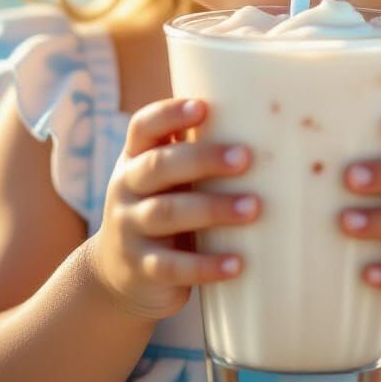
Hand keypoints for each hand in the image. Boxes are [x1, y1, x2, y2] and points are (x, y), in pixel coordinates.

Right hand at [87, 97, 261, 320]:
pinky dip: (206, 265)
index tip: (203, 107)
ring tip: (254, 208)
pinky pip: (173, 266)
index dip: (169, 114)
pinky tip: (237, 264)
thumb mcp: (166, 178)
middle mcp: (126, 188)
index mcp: (134, 158)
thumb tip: (264, 121)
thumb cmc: (163, 206)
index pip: (143, 127)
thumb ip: (193, 152)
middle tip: (245, 158)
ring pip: (167, 213)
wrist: (116, 273)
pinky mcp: (140, 269)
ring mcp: (128, 229)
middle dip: (203, 159)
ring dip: (213, 209)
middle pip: (159, 165)